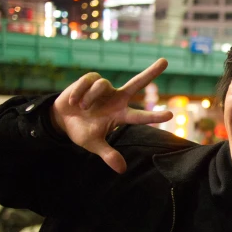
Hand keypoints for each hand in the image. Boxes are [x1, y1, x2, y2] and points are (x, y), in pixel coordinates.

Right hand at [51, 58, 173, 173]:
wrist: (61, 120)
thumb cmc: (82, 132)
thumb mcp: (94, 145)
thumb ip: (109, 154)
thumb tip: (122, 170)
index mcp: (121, 115)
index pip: (140, 116)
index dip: (155, 116)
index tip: (171, 114)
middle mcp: (117, 99)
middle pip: (137, 83)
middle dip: (151, 72)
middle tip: (165, 61)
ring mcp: (105, 88)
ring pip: (102, 85)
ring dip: (89, 98)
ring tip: (81, 108)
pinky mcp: (91, 79)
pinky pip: (88, 81)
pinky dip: (79, 92)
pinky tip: (73, 101)